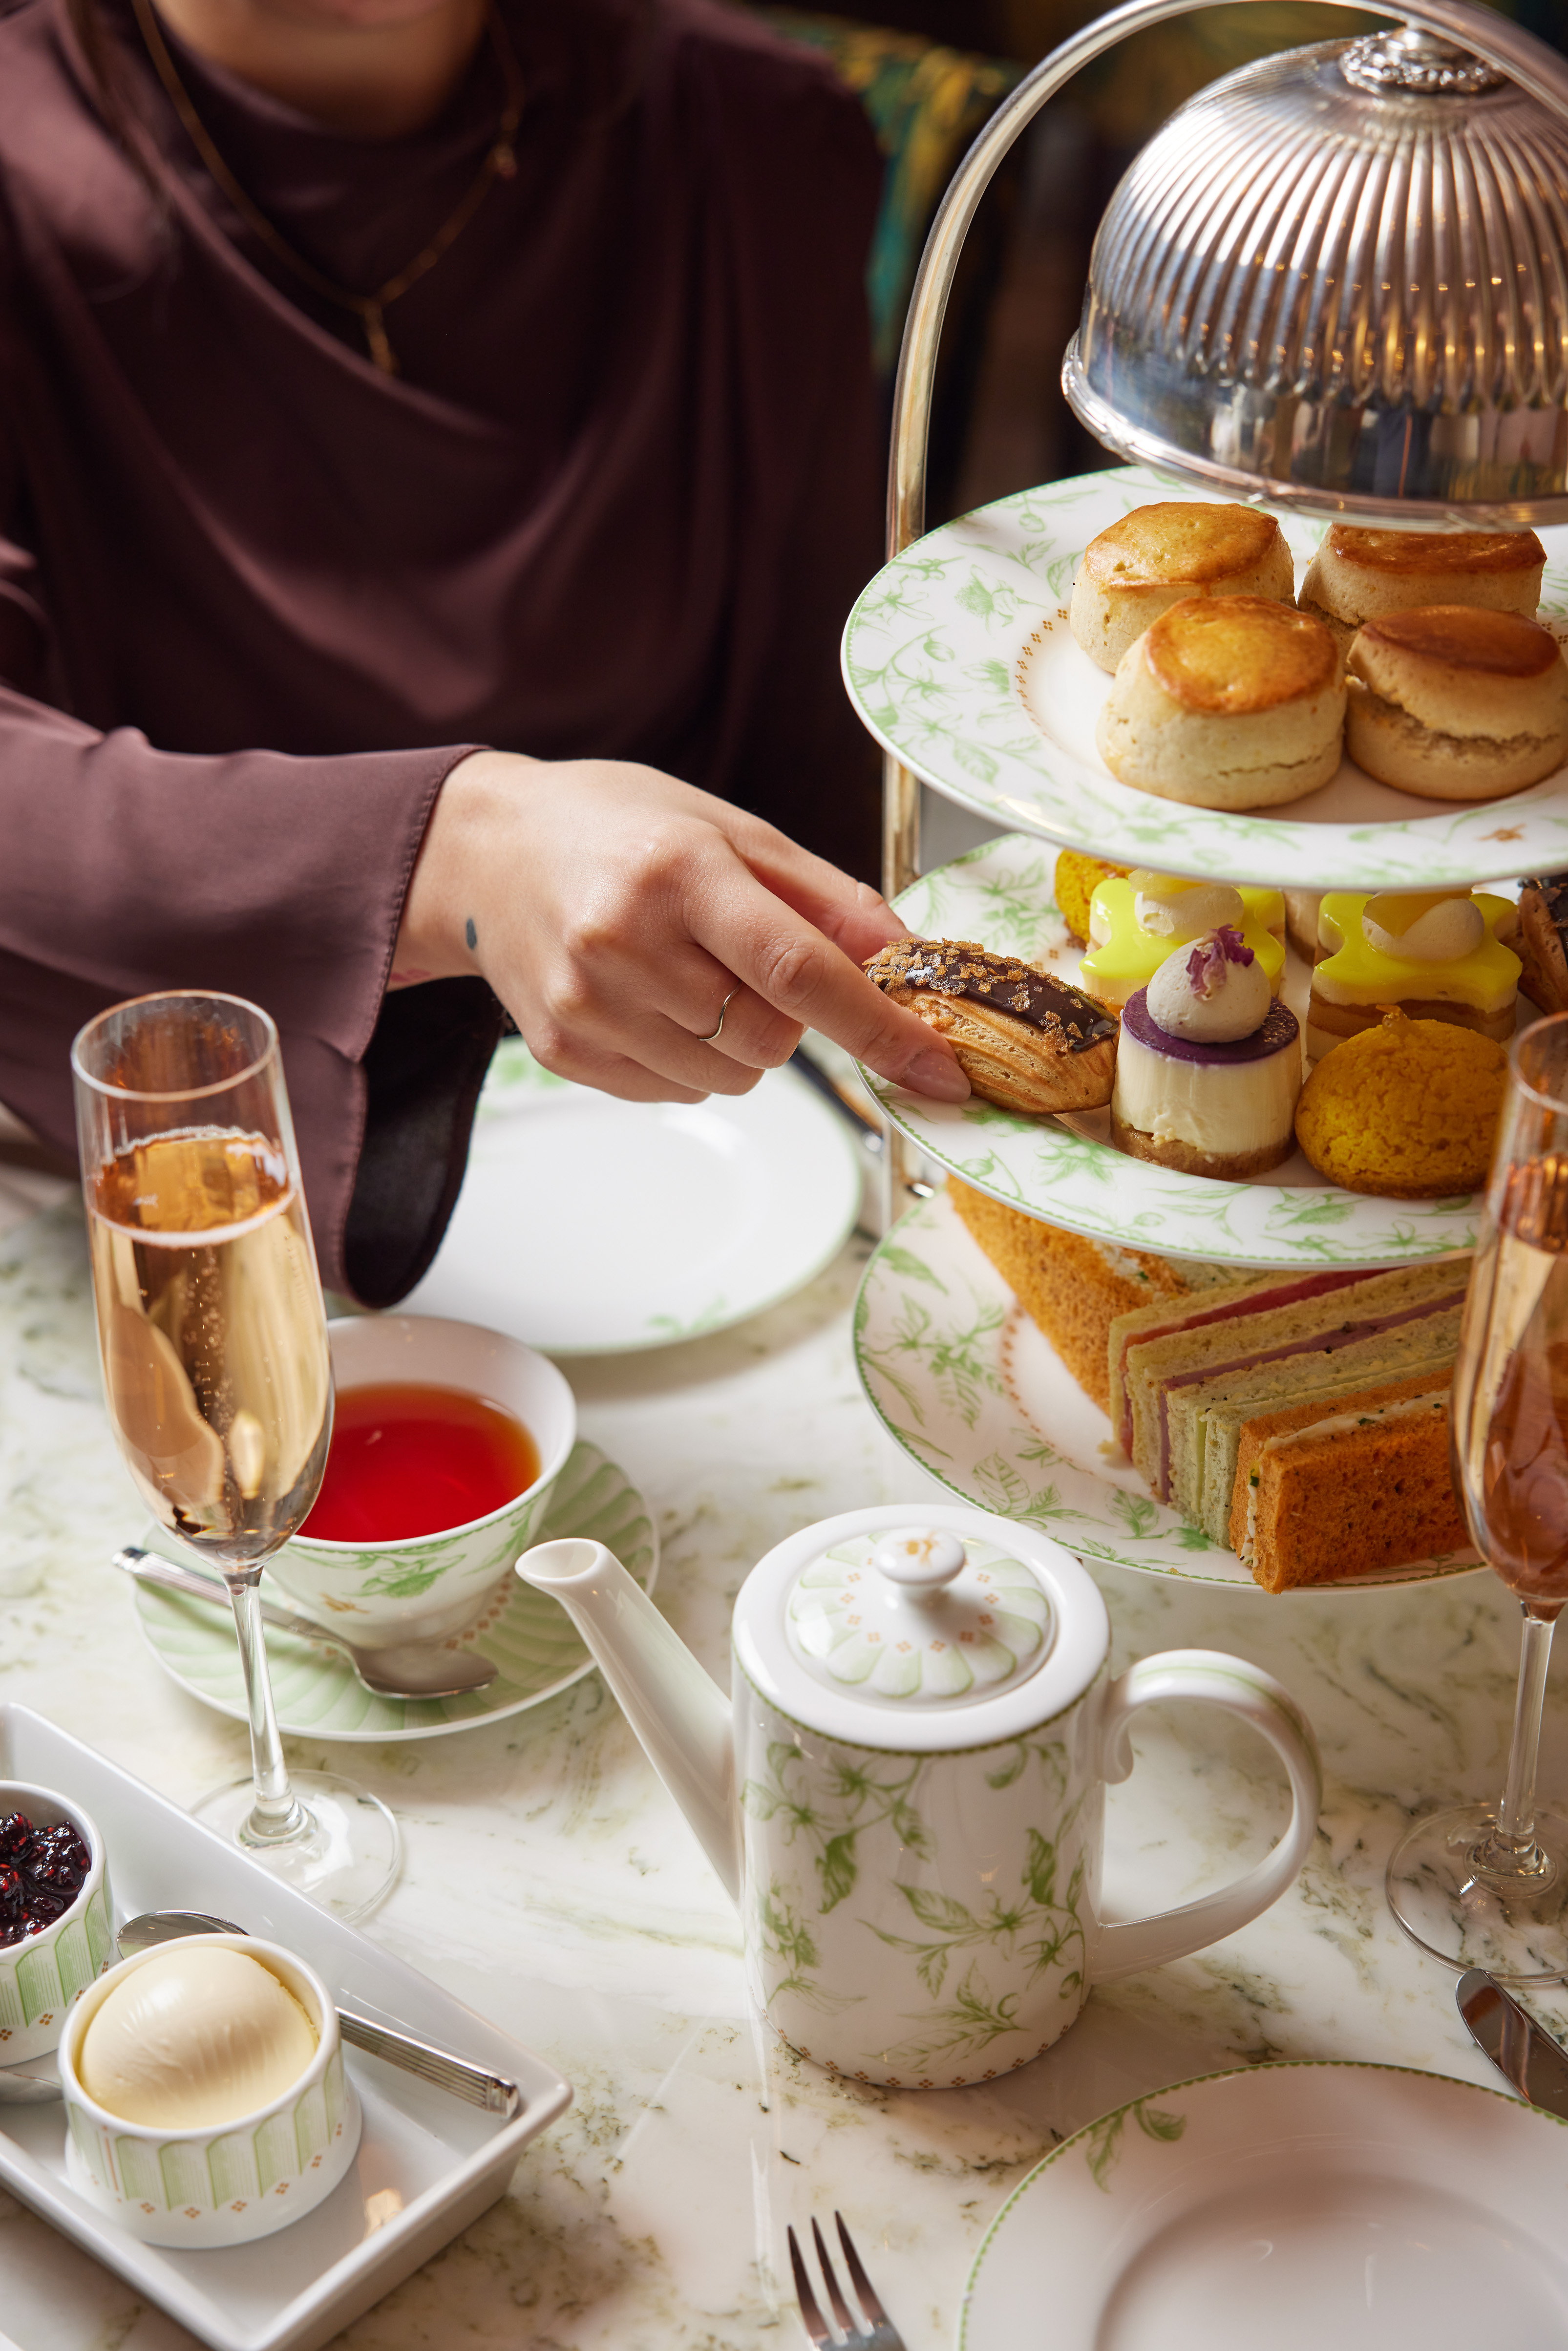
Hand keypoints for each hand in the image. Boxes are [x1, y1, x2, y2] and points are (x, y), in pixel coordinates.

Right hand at [392, 752, 969, 1104]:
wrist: (488, 851)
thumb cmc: (618, 829)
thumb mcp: (731, 831)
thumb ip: (827, 900)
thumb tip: (910, 961)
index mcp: (679, 872)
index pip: (801, 971)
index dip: (881, 1028)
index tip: (940, 1072)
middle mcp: (624, 940)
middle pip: (770, 1036)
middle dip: (789, 1015)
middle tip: (742, 956)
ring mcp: (588, 1004)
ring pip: (731, 1076)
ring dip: (742, 1041)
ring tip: (692, 973)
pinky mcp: (564, 1050)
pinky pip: (678, 1091)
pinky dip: (692, 1059)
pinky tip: (654, 999)